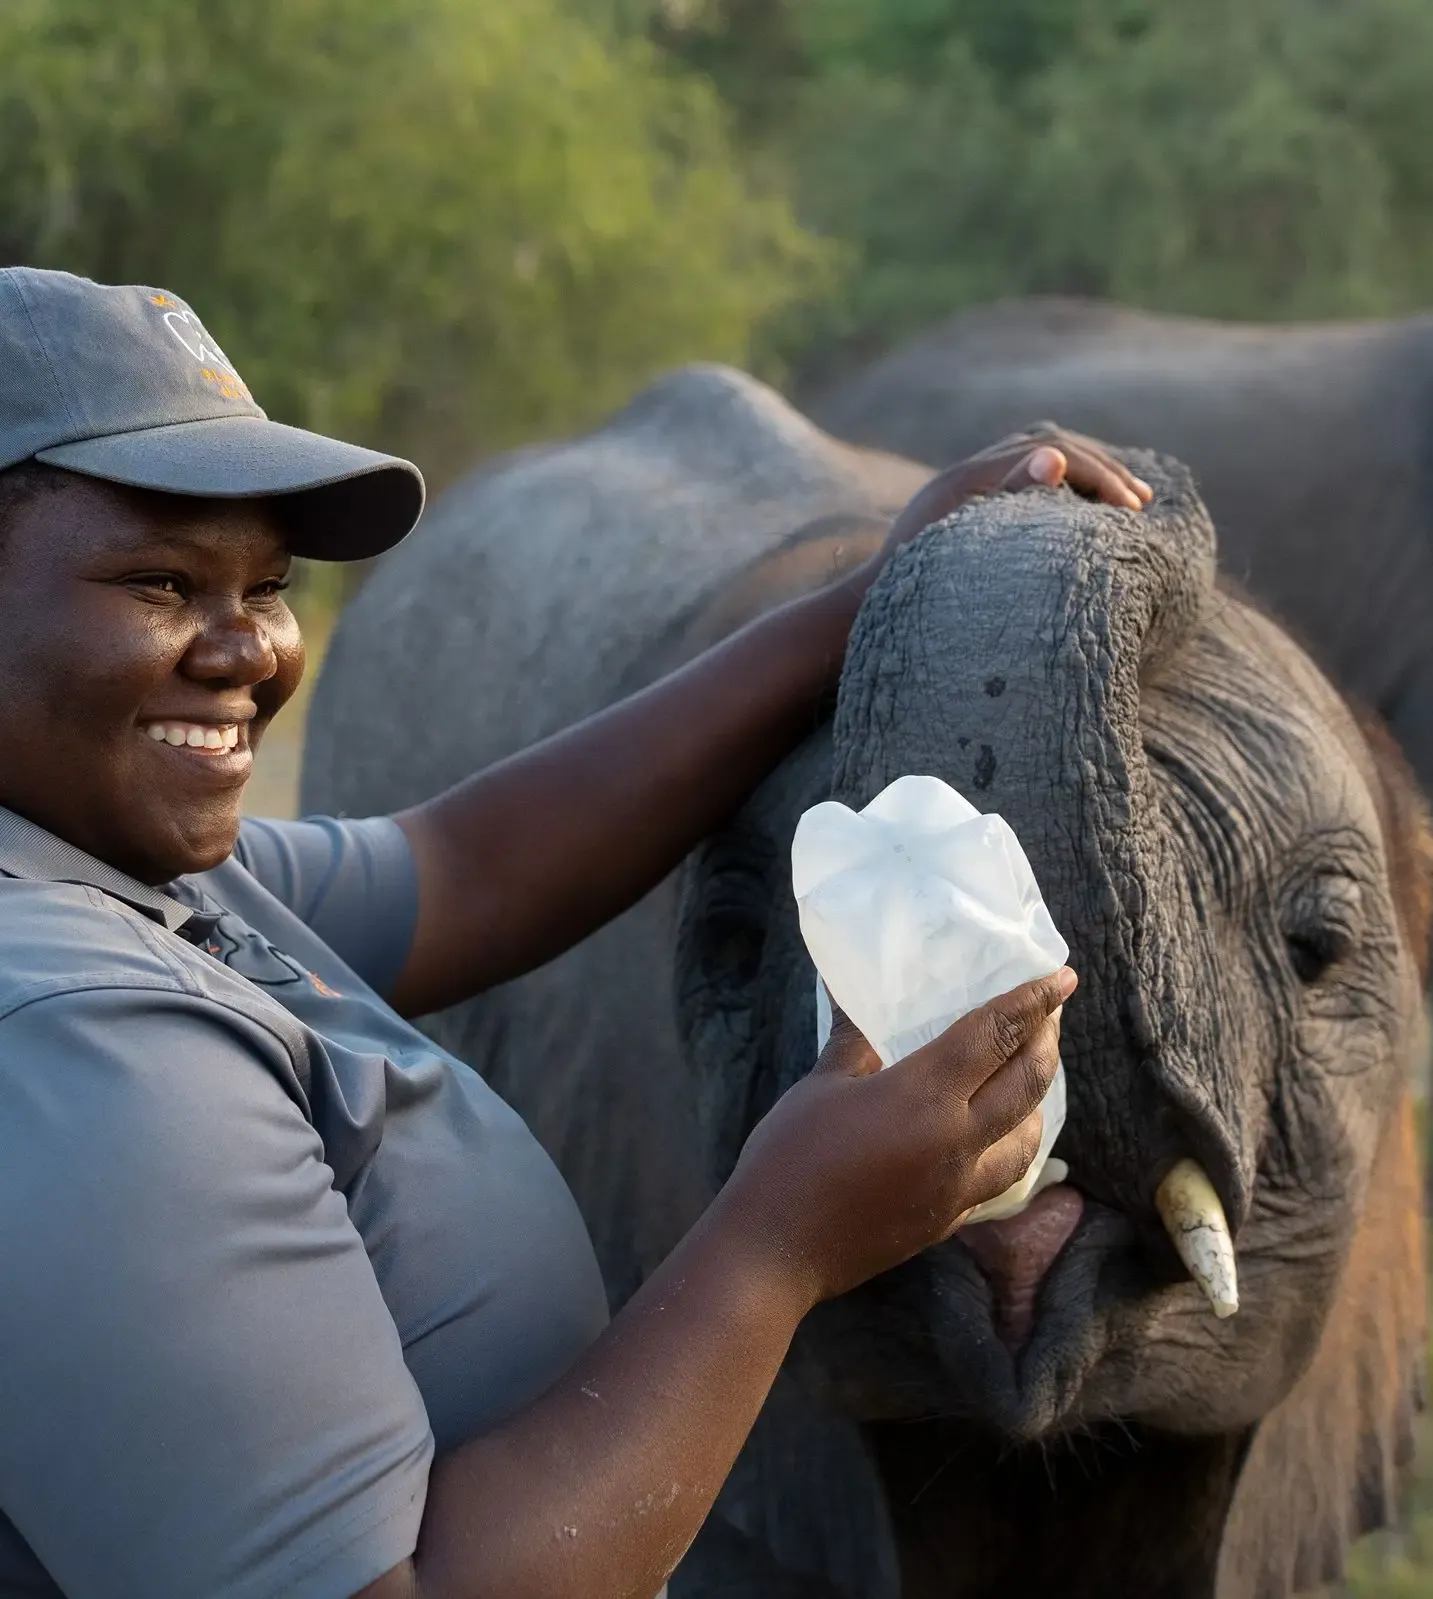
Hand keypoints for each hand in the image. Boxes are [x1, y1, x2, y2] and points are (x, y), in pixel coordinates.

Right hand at [719, 968, 1075, 1309]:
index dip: (1032, 1002)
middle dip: (1045, 1044)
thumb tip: (855, 993)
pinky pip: (1000, 1178)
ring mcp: (957, 1188)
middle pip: (1025, 1084)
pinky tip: (998, 1136)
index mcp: (924, 1097)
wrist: (775, 1250)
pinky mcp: (947, 1220)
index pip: (994, 1036)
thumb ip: (853, 1039)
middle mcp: (956, 1142)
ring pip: (1027, 1140)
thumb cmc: (788, 1157)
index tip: (1061, 978)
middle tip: (1052, 1015)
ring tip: (1030, 1074)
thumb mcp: (820, 1085)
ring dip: (1038, 1100)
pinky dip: (1012, 1146)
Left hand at [871, 424, 1152, 576]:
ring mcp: (961, 489)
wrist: (861, 609)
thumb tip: (1054, 457)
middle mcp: (964, 474)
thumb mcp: (961, 547)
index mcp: (967, 478)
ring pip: (1035, 462)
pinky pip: (1021, 484)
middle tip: (1141, 502)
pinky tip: (1079, 516)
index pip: (1050, 454)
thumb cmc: (911, 587)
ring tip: (1123, 504)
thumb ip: (1009, 498)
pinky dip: (1059, 492)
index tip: (1133, 508)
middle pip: (1046, 450)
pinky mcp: (962, 509)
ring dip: (1083, 477)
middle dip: (1100, 472)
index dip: (1098, 475)